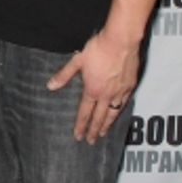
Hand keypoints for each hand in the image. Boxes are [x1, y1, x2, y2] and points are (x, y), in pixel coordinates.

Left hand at [47, 29, 139, 144]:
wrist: (121, 40)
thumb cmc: (98, 49)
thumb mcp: (77, 61)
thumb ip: (64, 75)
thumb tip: (51, 86)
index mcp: (92, 90)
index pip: (85, 112)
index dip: (81, 125)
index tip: (79, 136)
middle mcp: (107, 94)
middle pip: (100, 117)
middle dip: (94, 130)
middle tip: (91, 141)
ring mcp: (120, 91)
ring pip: (113, 113)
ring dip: (107, 125)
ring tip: (103, 133)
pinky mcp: (131, 86)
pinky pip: (124, 103)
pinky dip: (120, 112)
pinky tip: (117, 114)